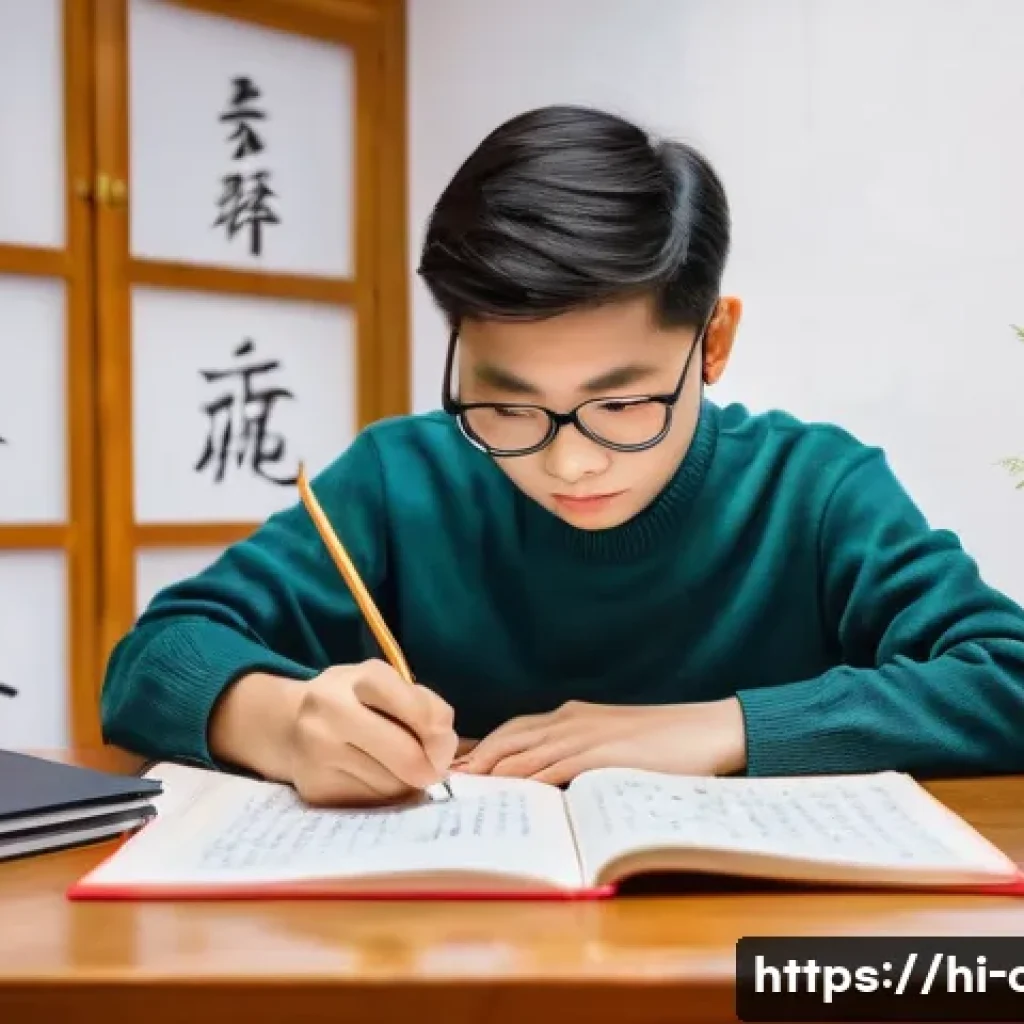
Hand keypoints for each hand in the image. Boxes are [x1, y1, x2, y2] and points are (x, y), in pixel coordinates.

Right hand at [285, 659, 457, 806]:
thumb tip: (443, 756)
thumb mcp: (388, 687)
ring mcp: (317, 752)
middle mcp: (332, 711)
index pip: (421, 711)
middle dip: (430, 767)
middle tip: (431, 767)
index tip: (443, 744)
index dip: (442, 736)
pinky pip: (372, 804)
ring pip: (392, 787)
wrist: (288, 725)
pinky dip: (383, 798)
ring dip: (406, 784)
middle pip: (407, 757)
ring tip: (392, 767)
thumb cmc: (354, 703)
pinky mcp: (314, 790)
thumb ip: (426, 708)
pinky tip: (370, 780)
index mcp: (362, 678)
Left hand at [453, 698, 745, 784]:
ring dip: (493, 769)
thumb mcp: (608, 741)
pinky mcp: (604, 753)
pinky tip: (512, 790)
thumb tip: (542, 778)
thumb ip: (574, 753)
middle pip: (509, 738)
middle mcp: (570, 720)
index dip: (481, 747)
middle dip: (476, 758)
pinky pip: (558, 765)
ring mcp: (586, 734)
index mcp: (569, 715)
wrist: (705, 730)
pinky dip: (530, 777)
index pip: (512, 729)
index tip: (456, 766)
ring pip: (526, 751)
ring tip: (465, 788)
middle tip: (445, 779)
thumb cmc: (661, 741)